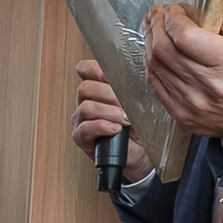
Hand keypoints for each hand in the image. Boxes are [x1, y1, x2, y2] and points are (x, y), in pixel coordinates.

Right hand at [72, 60, 152, 183]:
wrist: (140, 152)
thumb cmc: (139, 127)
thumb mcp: (138, 103)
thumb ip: (133, 87)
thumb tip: (138, 73)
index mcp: (97, 89)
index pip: (85, 70)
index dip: (95, 69)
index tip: (109, 75)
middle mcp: (86, 102)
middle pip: (86, 88)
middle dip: (110, 94)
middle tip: (126, 105)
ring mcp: (81, 120)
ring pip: (86, 107)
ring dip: (109, 112)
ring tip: (125, 120)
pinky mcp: (81, 138)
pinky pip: (84, 128)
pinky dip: (102, 127)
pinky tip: (115, 129)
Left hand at [142, 4, 222, 140]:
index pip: (185, 36)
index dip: (173, 18)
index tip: (174, 10)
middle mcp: (209, 84)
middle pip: (164, 49)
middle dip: (156, 25)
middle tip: (158, 14)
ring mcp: (193, 102)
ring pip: (155, 65)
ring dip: (149, 42)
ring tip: (153, 28)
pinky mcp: (182, 113)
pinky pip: (155, 84)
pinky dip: (151, 64)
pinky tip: (154, 53)